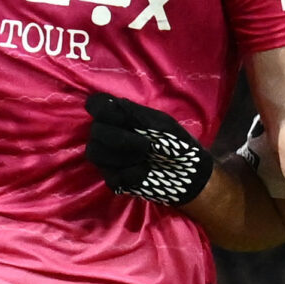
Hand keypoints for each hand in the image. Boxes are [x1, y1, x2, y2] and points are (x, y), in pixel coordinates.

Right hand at [85, 92, 212, 206]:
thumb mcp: (161, 123)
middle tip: (147, 145)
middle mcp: (109, 135)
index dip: (102, 109)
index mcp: (119, 116)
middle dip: (120, 138)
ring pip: (95, 153)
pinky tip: (145, 172)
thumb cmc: (177, 143)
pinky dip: (129, 174)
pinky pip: (109, 176)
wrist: (189, 172)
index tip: (121, 117)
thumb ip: (136, 114)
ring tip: (145, 158)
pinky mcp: (114, 179)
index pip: (95, 104)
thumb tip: (113, 104)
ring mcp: (109, 158)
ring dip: (122, 156)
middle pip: (95, 131)